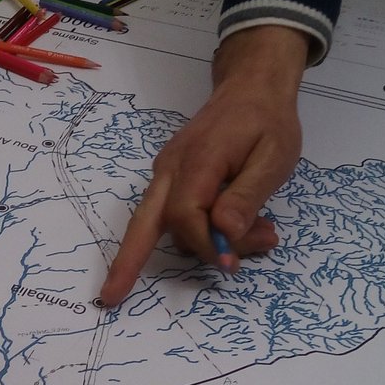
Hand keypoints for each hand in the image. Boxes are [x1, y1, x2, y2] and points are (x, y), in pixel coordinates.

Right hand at [100, 25, 306, 305]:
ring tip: (262, 236)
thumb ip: (247, 197)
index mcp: (196, 161)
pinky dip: (199, 231)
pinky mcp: (172, 179)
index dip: (206, 244)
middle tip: (111, 296)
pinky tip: (237, 229)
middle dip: (124, 262)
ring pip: (167, 224)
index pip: (185, 215)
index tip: (231, 264)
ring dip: (204, 243)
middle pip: (141, 223)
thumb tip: (222, 234)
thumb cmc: (267, 121)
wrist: (251, 88)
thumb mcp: (274, 157)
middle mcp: (170, 169)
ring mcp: (167, 173)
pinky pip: (175, 214)